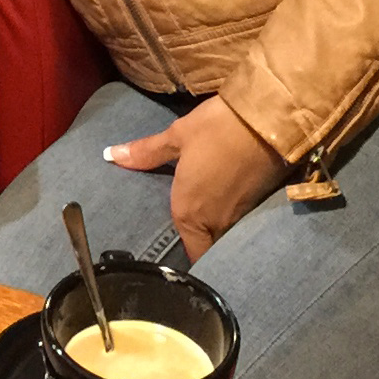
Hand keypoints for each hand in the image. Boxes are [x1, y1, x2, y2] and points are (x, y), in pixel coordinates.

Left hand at [104, 99, 289, 261]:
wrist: (268, 119)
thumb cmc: (216, 128)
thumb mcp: (178, 136)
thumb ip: (146, 153)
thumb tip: (109, 155)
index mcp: (189, 212)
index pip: (189, 254)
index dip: (186, 259)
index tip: (179, 257)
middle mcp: (216, 223)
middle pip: (210, 250)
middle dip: (205, 248)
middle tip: (197, 238)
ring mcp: (243, 217)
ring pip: (229, 239)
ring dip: (222, 237)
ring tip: (215, 223)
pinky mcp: (263, 205)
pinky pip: (245, 224)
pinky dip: (240, 221)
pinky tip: (236, 204)